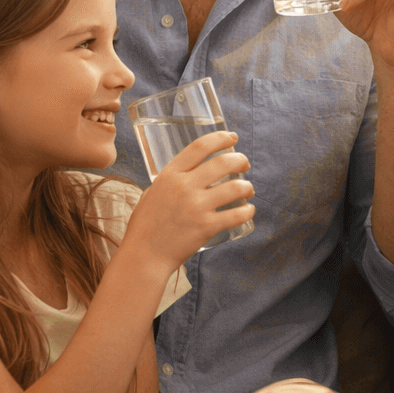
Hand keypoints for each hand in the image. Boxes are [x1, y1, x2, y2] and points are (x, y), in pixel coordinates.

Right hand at [125, 130, 254, 267]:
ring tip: (249, 189)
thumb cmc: (146, 226)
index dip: (220, 138)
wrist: (144, 255)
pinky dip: (248, 211)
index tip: (232, 137)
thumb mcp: (152, 193)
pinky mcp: (207, 227)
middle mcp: (184, 187)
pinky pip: (237, 214)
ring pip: (235, 187)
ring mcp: (197, 207)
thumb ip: (171, 182)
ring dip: (247, 186)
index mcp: (170, 175)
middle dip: (240, 160)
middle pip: (223, 162)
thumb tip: (190, 173)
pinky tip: (249, 210)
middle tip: (244, 164)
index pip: (200, 146)